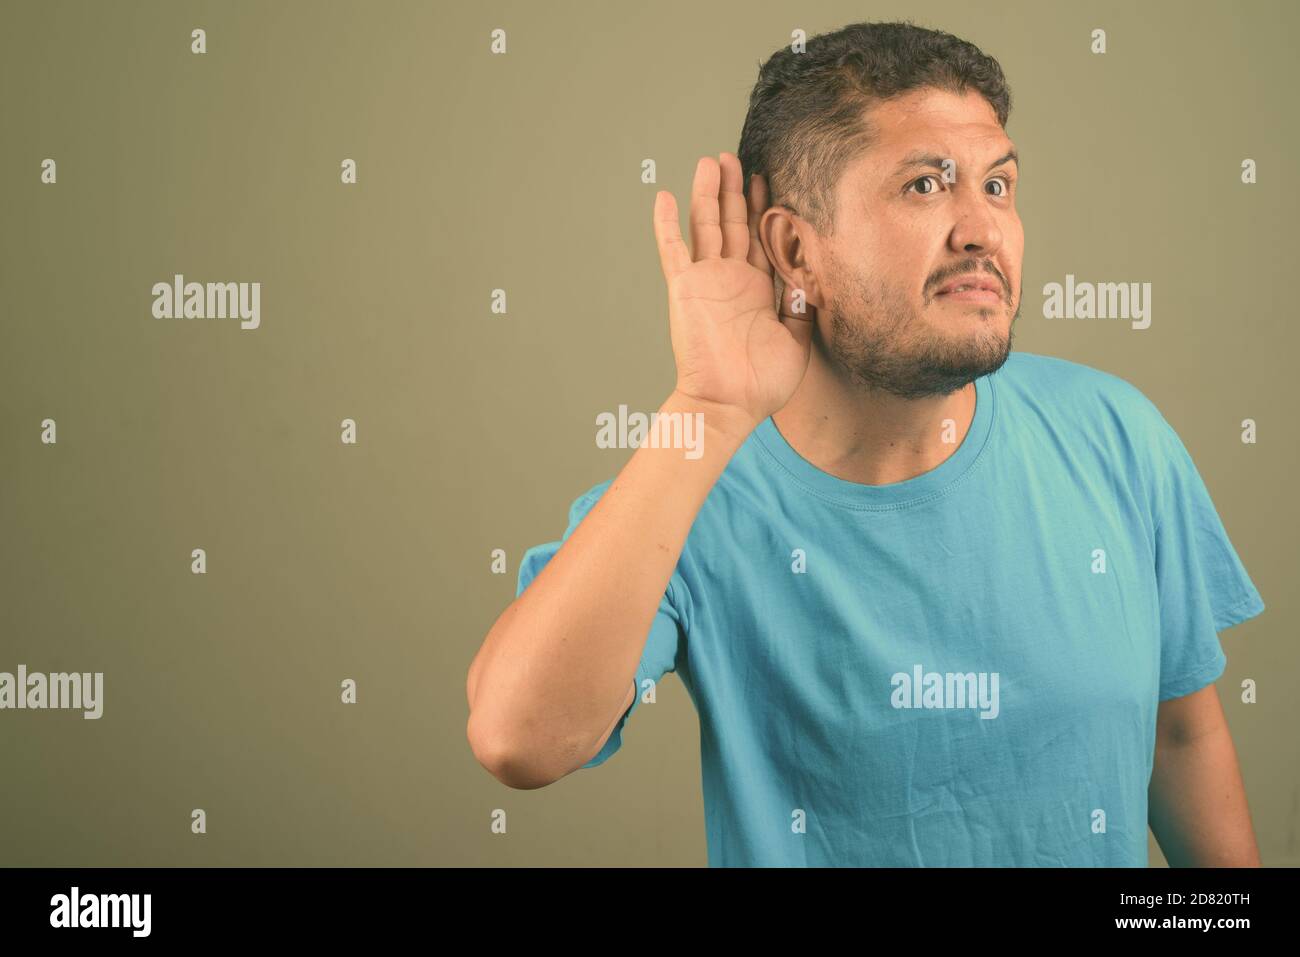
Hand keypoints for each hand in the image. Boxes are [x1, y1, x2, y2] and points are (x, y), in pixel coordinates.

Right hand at [652, 153, 814, 431]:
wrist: (730, 404)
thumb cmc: (763, 383)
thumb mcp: (797, 339)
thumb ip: (803, 304)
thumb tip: (816, 273)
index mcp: (756, 290)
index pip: (759, 239)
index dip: (762, 208)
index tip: (768, 178)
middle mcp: (730, 280)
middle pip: (732, 224)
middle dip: (735, 190)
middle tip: (736, 158)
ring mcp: (706, 281)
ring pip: (705, 225)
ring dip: (707, 193)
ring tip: (710, 161)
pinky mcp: (684, 288)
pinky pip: (672, 249)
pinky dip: (665, 223)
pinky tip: (661, 196)